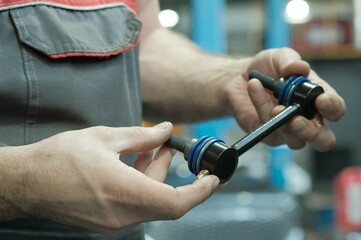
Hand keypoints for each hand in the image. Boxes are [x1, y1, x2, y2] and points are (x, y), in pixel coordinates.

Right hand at [0, 122, 218, 233]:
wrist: (26, 183)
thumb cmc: (60, 159)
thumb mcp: (105, 138)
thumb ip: (141, 137)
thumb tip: (165, 131)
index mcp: (125, 192)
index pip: (177, 202)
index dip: (200, 192)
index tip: (213, 179)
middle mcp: (123, 214)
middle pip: (164, 197)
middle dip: (169, 170)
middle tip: (167, 145)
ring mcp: (113, 221)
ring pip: (149, 200)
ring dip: (154, 175)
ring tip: (147, 147)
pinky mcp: (105, 221)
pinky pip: (134, 204)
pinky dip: (140, 184)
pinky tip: (131, 162)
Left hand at [225, 48, 345, 151]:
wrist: (239, 77)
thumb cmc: (266, 69)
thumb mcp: (279, 57)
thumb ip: (290, 61)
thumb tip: (300, 68)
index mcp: (316, 99)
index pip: (335, 110)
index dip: (333, 108)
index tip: (321, 100)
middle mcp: (306, 118)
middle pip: (322, 139)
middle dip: (312, 132)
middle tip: (296, 120)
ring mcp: (287, 130)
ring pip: (294, 140)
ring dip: (282, 120)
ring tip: (274, 103)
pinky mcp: (268, 134)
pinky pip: (268, 127)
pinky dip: (260, 105)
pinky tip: (254, 87)